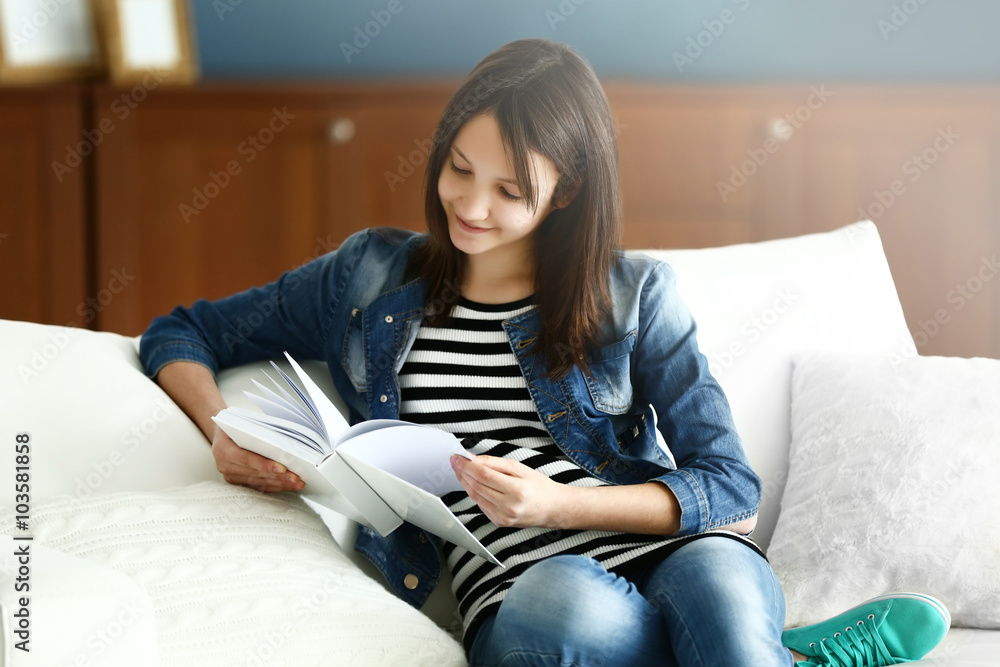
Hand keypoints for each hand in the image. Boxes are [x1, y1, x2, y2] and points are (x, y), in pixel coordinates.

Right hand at [212, 427, 303, 492]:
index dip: (265, 465)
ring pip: (259, 482)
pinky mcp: (238, 481)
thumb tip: (283, 445)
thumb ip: (258, 433)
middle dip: (278, 477)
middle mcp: (224, 465)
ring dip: (280, 484)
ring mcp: (230, 475)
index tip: (282, 468)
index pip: (247, 459)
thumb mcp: (242, 422)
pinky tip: (288, 485)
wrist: (222, 431)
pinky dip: (275, 486)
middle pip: (255, 473)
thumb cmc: (236, 425)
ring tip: (297, 483)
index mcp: (223, 449)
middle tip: (296, 478)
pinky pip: (259, 486)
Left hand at [450, 455, 567, 528]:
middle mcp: (509, 506)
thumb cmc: (538, 485)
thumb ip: (494, 463)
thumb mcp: (519, 468)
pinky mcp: (499, 523)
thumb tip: (473, 459)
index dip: (467, 465)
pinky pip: (481, 505)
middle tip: (455, 461)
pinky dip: (474, 493)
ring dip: (465, 482)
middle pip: (477, 486)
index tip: (457, 457)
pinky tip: (472, 483)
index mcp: (517, 490)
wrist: (552, 508)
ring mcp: (503, 517)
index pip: (484, 475)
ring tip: (461, 470)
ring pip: (475, 497)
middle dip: (463, 472)